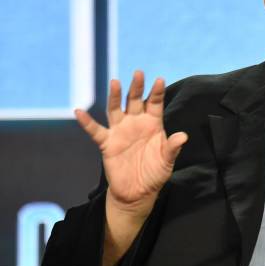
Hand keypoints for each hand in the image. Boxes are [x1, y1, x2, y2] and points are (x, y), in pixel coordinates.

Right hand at [75, 71, 187, 215]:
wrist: (138, 192)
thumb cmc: (155, 173)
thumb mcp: (167, 161)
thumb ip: (172, 147)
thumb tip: (183, 136)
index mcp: (153, 123)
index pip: (155, 103)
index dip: (156, 92)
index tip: (159, 79)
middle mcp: (136, 123)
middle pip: (135, 100)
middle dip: (136, 87)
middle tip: (138, 73)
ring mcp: (120, 131)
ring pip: (116, 109)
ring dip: (115, 96)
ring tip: (115, 82)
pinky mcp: (107, 143)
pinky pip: (96, 131)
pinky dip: (87, 122)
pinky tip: (79, 111)